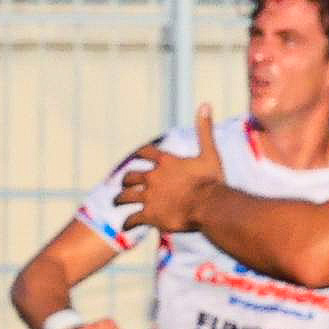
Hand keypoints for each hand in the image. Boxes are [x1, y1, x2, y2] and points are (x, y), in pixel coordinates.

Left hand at [117, 106, 225, 234]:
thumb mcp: (209, 153)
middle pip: (131, 176)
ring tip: (117, 202)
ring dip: (120, 199)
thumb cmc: (211, 181)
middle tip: (124, 183)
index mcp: (165, 162)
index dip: (140, 154)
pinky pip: (132, 219)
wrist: (210, 206)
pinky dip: (128, 222)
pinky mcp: (149, 215)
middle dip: (126, 179)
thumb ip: (204, 129)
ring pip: (125, 197)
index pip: (146, 152)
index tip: (137, 155)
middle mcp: (153, 177)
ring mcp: (149, 197)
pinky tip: (126, 225)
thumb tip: (205, 104)